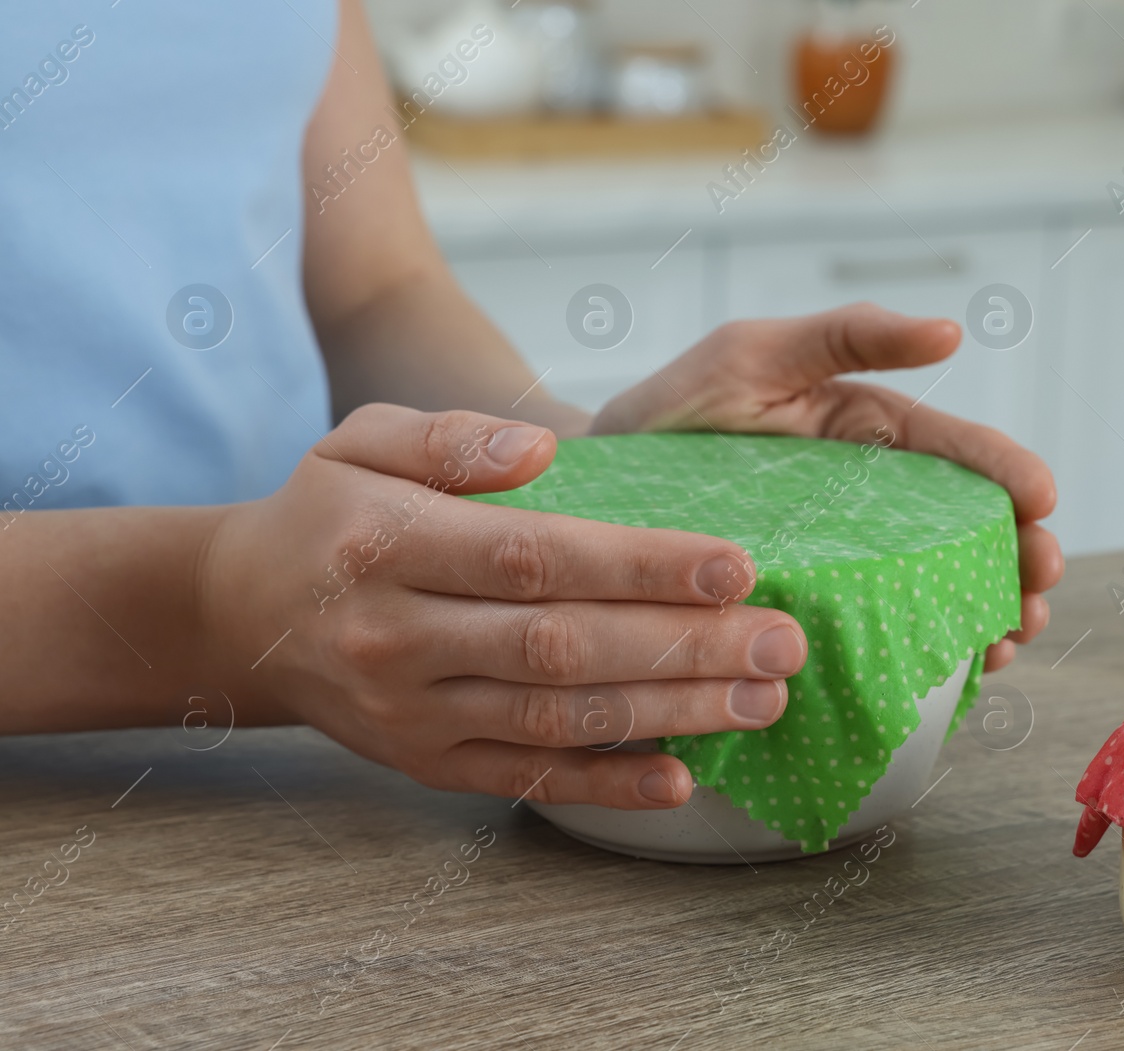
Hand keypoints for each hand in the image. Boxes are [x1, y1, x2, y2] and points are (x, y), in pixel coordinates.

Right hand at [198, 404, 808, 808]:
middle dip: (682, 647)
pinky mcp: (426, 763)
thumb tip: (543, 448)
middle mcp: (400, 637)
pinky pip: (524, 781)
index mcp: (390, 544)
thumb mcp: (362, 440)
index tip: (735, 567)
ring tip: (762, 701)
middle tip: (782, 643)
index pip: (534, 557)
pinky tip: (681, 780)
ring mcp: (412, 712)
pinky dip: (605, 787)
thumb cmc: (327, 513)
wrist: (240, 614)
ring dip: (668, 714)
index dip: (639, 566)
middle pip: (561, 646)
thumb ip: (451, 437)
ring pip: (556, 719)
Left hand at [592, 303, 1062, 669]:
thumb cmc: (672, 411)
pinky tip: (954, 674)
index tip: (1043, 501)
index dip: (1006, 474)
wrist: (595, 494)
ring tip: (1009, 640)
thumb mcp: (753, 353)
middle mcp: (866, 504)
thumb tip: (952, 333)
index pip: (953, 452)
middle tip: (1037, 588)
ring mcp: (844, 562)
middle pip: (963, 531)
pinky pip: (880, 636)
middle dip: (1015, 559)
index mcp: (864, 435)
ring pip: (936, 589)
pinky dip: (926, 654)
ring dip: (986, 613)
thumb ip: (845, 335)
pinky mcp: (812, 612)